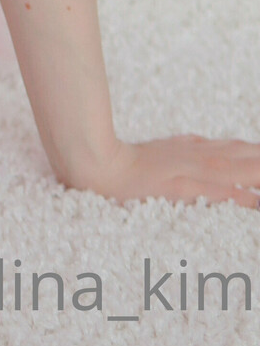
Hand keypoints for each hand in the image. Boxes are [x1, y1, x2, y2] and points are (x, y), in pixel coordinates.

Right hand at [65, 134, 259, 208]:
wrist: (101, 166)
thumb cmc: (132, 160)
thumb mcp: (167, 148)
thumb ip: (190, 146)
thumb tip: (209, 143)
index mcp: (199, 150)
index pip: (240, 150)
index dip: (259, 152)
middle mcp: (200, 157)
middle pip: (246, 157)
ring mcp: (192, 171)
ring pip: (238, 170)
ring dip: (257, 171)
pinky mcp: (183, 187)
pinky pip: (219, 193)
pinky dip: (241, 197)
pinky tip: (256, 202)